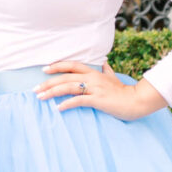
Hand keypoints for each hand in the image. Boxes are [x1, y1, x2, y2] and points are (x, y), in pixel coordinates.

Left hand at [33, 61, 166, 120]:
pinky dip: (67, 103)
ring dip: (52, 92)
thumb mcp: (114, 78)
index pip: (71, 65)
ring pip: (68, 87)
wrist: (136, 101)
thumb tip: (104, 63)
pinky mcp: (98, 100)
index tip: (44, 70)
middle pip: (65, 77)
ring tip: (40, 97)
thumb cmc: (124, 91)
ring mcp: (94, 88)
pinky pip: (79, 100)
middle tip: (35, 89)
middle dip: (48, 82)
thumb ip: (107, 71)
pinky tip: (58, 108)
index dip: (57, 66)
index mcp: (93, 72)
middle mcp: (92, 78)